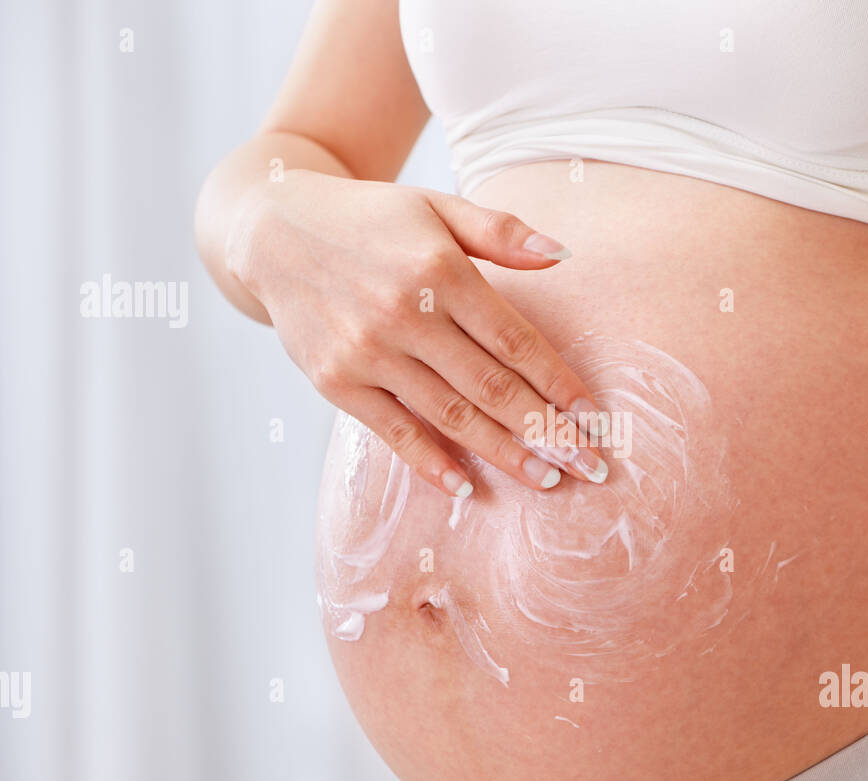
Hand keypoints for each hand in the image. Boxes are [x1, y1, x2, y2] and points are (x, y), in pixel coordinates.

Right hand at [225, 169, 607, 496]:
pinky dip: (430, 463)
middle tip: (588, 466)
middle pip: (491, 387)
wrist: (272, 232)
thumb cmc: (370, 220)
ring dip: (504, 453)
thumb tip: (563, 256)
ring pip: (451, 415)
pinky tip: (467, 487)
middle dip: (547, 431)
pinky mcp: (337, 382)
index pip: (515, 340)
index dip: (558, 383)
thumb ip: (500, 232)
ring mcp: (368, 352)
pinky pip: (394, 432)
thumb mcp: (436, 207)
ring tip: (546, 479)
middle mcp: (406, 314)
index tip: (594, 417)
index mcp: (440, 270)